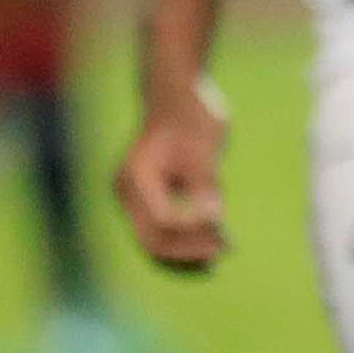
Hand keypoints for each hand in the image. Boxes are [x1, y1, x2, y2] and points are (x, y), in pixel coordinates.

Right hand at [115, 79, 231, 273]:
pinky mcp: (144, 202)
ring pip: (153, 244)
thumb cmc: (192, 116)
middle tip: (226, 251)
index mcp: (136, 177)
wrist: (176, 98)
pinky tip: (211, 249)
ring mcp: (132, 199)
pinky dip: (183, 244)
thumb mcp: (204, 147)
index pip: (163, 222)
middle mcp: (127, 192)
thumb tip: (213, 220)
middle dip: (190, 251)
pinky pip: (159, 234)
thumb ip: (206, 183)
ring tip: (222, 254)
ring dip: (187, 254)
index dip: (194, 232)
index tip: (225, 230)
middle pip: (152, 241)